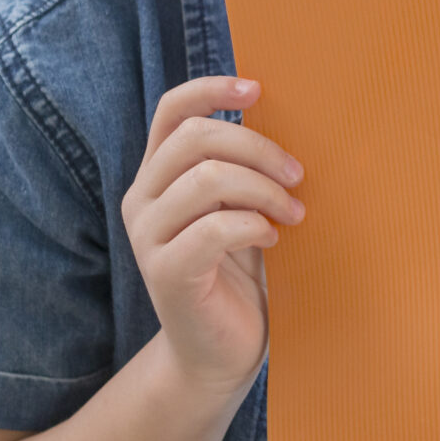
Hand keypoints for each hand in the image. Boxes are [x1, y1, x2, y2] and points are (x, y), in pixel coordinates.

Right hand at [119, 76, 304, 397]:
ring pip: (206, 179)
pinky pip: (213, 228)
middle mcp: (142, 200)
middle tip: (297, 175)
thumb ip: (240, 169)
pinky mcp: (165, 273)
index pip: (171, 111)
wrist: (220, 352)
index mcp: (159, 176)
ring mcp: (148, 237)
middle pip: (195, 138)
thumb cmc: (239, 274)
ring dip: (263, 189)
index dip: (210, 88)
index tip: (258, 88)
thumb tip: (280, 117)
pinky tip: (273, 240)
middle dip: (257, 147)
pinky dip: (253, 225)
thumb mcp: (241, 209)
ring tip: (294, 212)